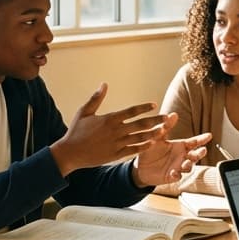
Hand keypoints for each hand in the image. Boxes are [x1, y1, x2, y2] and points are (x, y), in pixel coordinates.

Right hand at [50, 83, 172, 176]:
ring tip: (164, 130)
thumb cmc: (76, 131)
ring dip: (153, 133)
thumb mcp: (85, 112)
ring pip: (140, 138)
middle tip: (168, 117)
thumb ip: (96, 98)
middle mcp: (116, 131)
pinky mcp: (115, 155)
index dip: (144, 107)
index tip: (154, 105)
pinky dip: (144, 147)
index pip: (132, 111)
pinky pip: (133, 150)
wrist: (70, 152)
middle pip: (141, 124)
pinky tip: (152, 143)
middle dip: (156, 120)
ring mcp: (117, 144)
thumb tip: (103, 84)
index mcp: (109, 119)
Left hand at [132, 117, 211, 186]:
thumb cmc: (151, 150)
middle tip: (203, 150)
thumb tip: (173, 114)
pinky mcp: (171, 176)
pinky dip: (177, 175)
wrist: (140, 166)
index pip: (194, 142)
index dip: (202, 139)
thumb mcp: (158, 137)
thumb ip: (166, 127)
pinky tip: (174, 173)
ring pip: (189, 167)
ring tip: (186, 163)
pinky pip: (177, 177)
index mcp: (180, 146)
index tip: (209, 135)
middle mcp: (181, 157)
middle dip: (200, 153)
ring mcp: (178, 167)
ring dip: (189, 165)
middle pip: (195, 155)